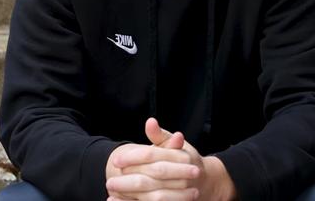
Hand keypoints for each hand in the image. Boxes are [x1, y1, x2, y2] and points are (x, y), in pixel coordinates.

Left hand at [105, 118, 235, 200]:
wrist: (205, 183)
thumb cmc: (185, 161)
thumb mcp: (175, 145)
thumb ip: (160, 135)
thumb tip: (150, 121)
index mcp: (182, 157)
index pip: (152, 155)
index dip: (133, 157)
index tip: (116, 160)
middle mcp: (184, 175)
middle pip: (152, 176)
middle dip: (128, 179)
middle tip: (110, 180)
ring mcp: (182, 193)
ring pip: (154, 196)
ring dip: (131, 195)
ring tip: (113, 192)